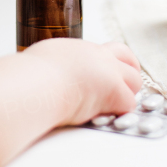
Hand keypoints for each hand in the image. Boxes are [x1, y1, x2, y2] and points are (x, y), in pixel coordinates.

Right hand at [20, 38, 142, 125]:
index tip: (113, 73)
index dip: (116, 63)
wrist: (35, 83)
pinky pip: (128, 103)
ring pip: (135, 82)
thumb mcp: (45, 61)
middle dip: (128, 77)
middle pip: (129, 61)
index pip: (111, 50)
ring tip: (110, 108)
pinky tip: (106, 116)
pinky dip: (120, 111)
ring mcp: (109, 72)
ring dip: (126, 95)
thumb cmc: (31, 75)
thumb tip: (49, 75)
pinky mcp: (114, 90)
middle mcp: (99, 57)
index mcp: (81, 49)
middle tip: (121, 92)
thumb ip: (57, 66)